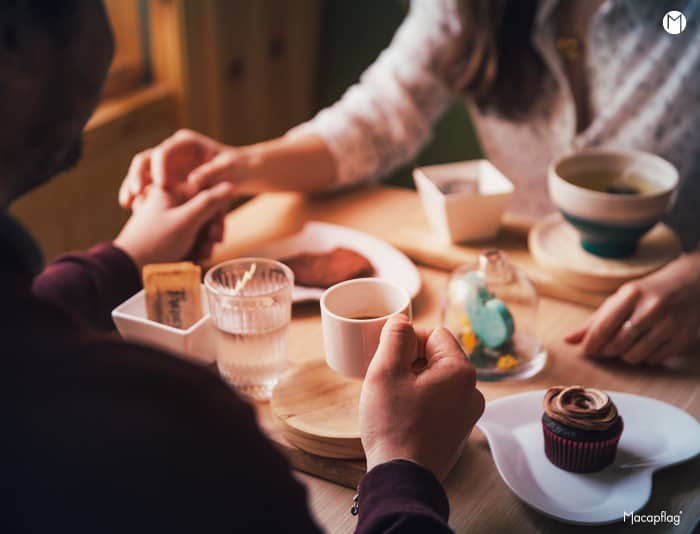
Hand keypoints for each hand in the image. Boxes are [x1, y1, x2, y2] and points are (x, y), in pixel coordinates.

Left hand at [114, 182, 235, 267]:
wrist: (128, 268)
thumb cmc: (155, 242)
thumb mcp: (186, 221)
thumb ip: (209, 202)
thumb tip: (230, 184)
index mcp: (169, 189)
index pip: (205, 193)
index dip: (215, 212)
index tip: (215, 231)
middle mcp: (168, 201)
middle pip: (202, 211)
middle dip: (209, 231)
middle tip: (210, 246)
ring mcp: (166, 217)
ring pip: (197, 226)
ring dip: (203, 241)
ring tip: (200, 255)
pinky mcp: (166, 233)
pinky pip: (188, 236)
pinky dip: (193, 246)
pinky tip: (194, 257)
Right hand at [118, 129, 248, 208]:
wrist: (240, 173)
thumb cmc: (237, 167)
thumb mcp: (229, 168)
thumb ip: (213, 172)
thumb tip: (194, 181)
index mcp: (186, 143)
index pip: (165, 151)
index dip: (160, 167)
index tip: (161, 185)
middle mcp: (172, 151)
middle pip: (146, 160)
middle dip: (137, 176)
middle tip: (135, 193)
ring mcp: (167, 165)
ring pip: (142, 173)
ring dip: (132, 187)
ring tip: (127, 204)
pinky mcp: (166, 180)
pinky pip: (147, 187)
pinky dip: (140, 197)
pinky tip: (133, 210)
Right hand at [359, 316, 484, 480]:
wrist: (402, 479)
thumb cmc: (393, 425)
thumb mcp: (385, 372)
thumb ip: (395, 337)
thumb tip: (401, 320)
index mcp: (460, 371)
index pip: (435, 333)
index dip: (408, 339)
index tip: (388, 356)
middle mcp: (473, 391)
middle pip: (437, 356)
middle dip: (410, 361)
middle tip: (386, 378)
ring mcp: (467, 413)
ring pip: (437, 380)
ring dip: (414, 381)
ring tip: (392, 399)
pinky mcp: (458, 431)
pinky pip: (439, 401)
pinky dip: (420, 401)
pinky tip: (401, 415)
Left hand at [565, 252, 699, 364]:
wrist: (691, 284)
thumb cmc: (647, 293)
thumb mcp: (620, 298)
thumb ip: (594, 320)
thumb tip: (567, 340)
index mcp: (632, 294)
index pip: (602, 327)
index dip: (590, 344)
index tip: (586, 351)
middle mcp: (652, 308)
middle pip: (617, 344)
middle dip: (606, 351)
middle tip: (604, 349)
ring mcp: (670, 324)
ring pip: (634, 356)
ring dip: (624, 355)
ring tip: (625, 345)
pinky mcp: (683, 338)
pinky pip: (653, 360)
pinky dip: (644, 358)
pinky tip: (644, 345)